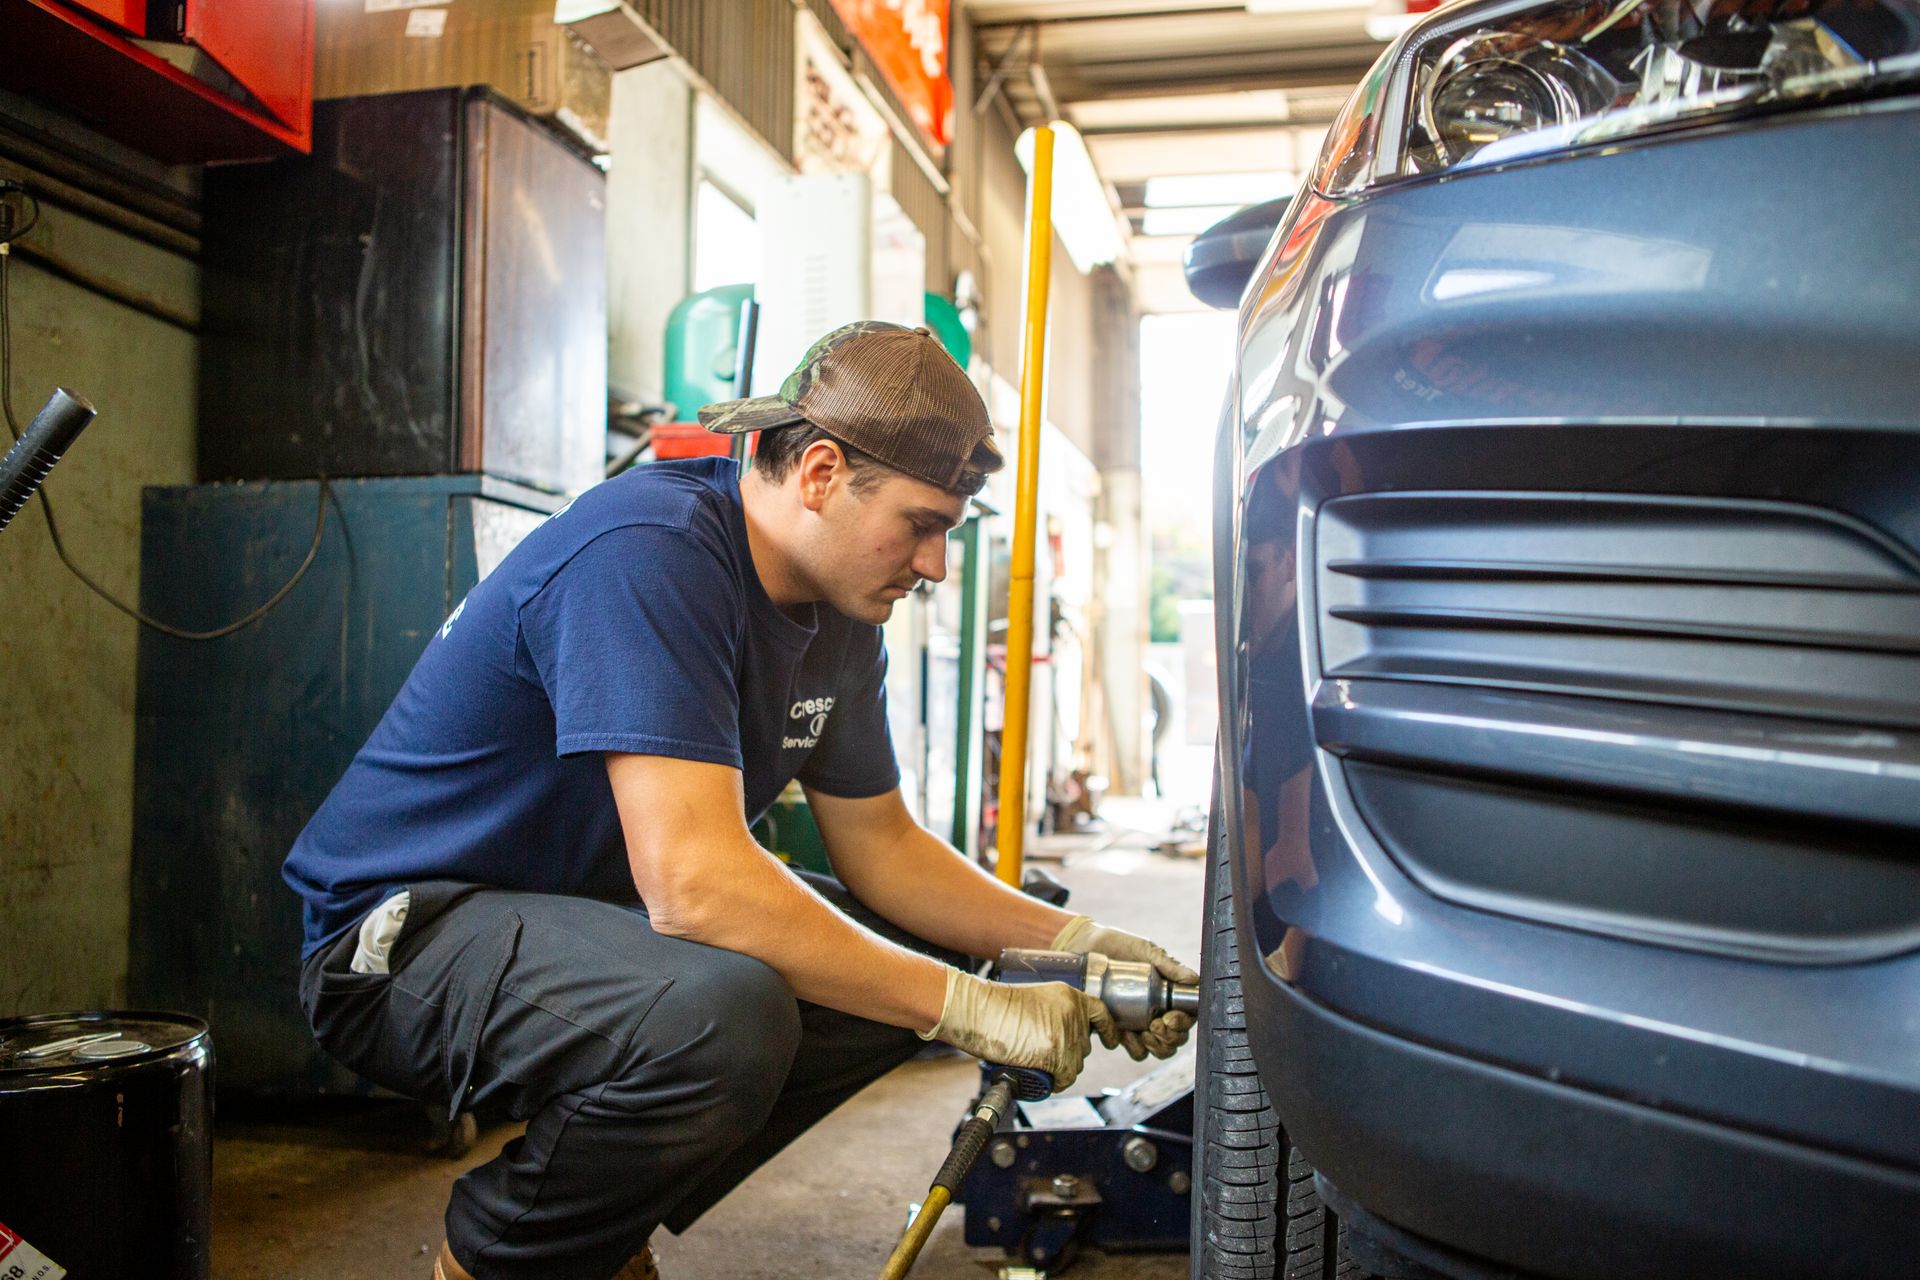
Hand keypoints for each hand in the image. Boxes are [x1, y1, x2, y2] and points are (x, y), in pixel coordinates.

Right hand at [920, 968, 1112, 1090]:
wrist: (978, 1010)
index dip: (1108, 1029)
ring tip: (1037, 1063)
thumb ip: (1054, 1014)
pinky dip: (1056, 1083)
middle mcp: (1074, 1013)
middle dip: (1069, 1055)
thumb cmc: (994, 1007)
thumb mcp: (1035, 1001)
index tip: (1110, 1040)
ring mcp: (1067, 1034)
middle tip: (1043, 1054)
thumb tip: (1062, 1038)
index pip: (1101, 1013)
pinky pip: (1065, 1078)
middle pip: (1084, 1047)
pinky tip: (1044, 1077)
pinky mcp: (1057, 1054)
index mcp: (1070, 995)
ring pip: (1076, 1065)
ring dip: (1061, 1070)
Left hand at [1052, 915, 1198, 1060]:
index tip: (1169, 1018)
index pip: (1187, 1016)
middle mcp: (1158, 1011)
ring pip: (1158, 1049)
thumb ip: (1169, 965)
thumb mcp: (1145, 951)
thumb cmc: (1118, 946)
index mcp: (1169, 993)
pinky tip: (1125, 1035)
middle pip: (1176, 1037)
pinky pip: (1135, 1050)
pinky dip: (1134, 1048)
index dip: (1182, 1023)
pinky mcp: (1121, 1030)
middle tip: (1155, 1025)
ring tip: (1142, 1034)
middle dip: (1169, 1038)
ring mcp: (1140, 1022)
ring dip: (1155, 1047)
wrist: (1084, 948)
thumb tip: (1194, 980)